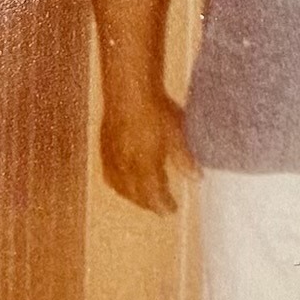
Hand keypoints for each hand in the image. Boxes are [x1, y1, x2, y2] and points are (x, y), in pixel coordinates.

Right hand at [99, 92, 198, 213]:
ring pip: (119, 187)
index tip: (172, 210)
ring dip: (131, 197)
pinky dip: (117, 184)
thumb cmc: (155, 110)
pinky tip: (122, 181)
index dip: (163, 205)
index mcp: (145, 166)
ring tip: (142, 198)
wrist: (129, 90)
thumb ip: (184, 159)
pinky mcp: (104, 147)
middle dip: (148, 204)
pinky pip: (108, 174)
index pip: (154, 195)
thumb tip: (196, 178)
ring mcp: (112, 158)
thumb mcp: (177, 134)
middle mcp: (125, 167)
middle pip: (135, 195)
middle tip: (159, 207)